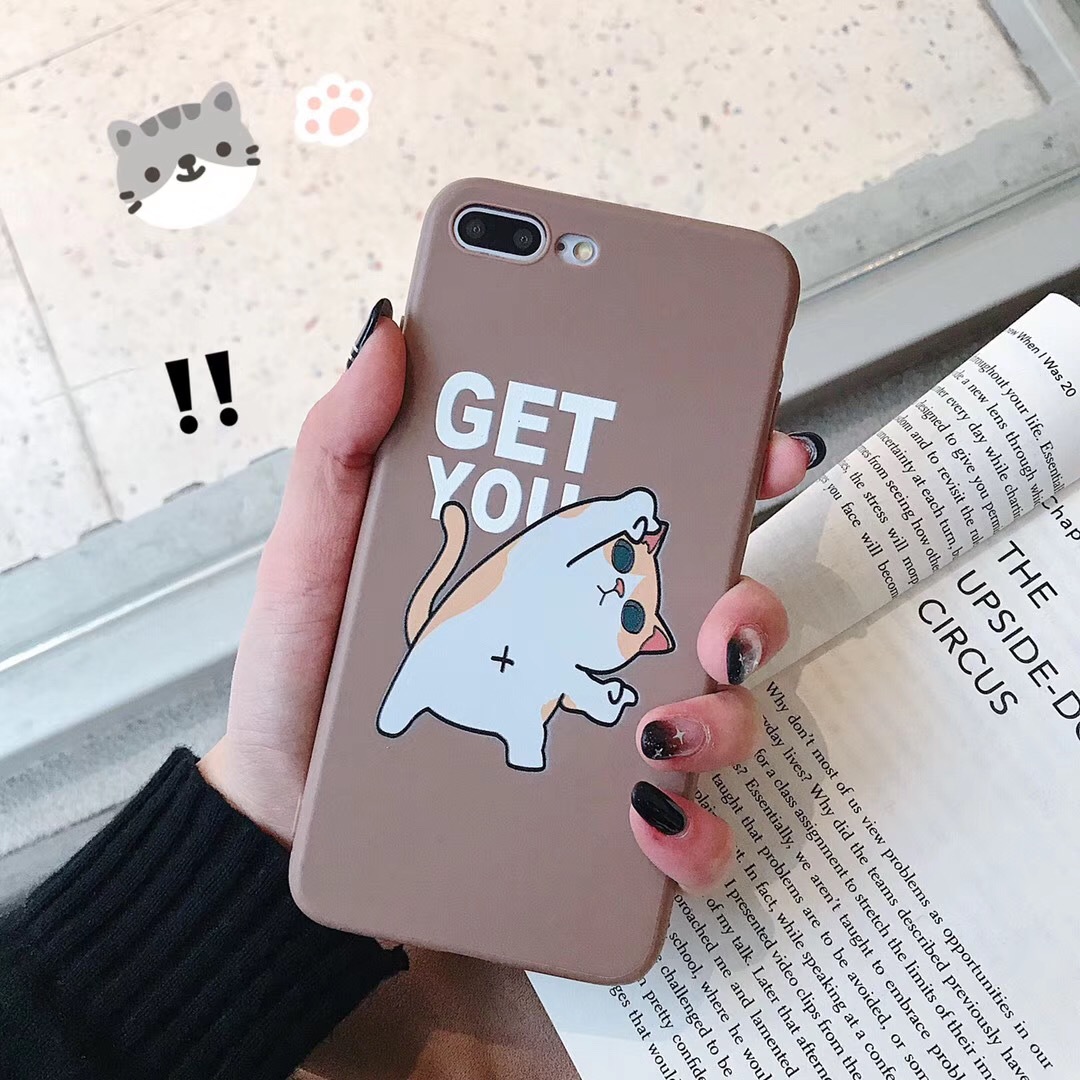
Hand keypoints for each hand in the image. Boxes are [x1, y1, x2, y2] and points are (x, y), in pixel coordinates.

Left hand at [200, 314, 820, 898]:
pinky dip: (688, 832)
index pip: (652, 505)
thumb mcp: (316, 550)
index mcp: (539, 564)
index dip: (727, 460)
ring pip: (717, 713)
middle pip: (713, 605)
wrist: (280, 806)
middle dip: (749, 602)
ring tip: (663, 726)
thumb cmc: (306, 671)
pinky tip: (644, 818)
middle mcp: (586, 641)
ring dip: (722, 716)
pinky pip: (676, 834)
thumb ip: (345, 446)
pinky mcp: (591, 823)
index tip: (762, 441)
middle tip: (719, 616)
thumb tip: (389, 335)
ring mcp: (598, 732)